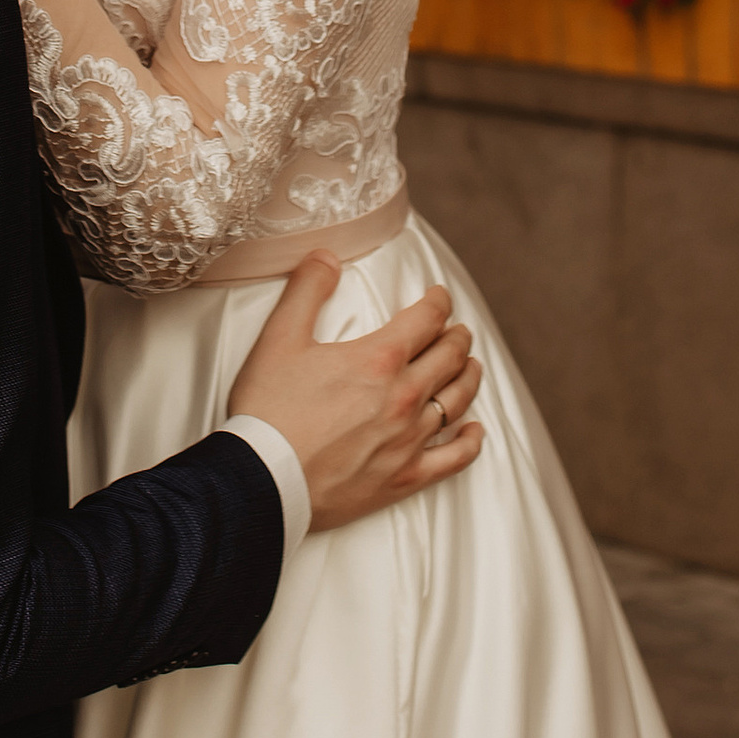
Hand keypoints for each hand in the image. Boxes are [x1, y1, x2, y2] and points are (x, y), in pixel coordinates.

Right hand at [229, 260, 482, 530]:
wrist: (263, 481)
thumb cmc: (268, 410)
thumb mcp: (279, 338)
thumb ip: (306, 289)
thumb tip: (327, 256)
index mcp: (378, 359)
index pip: (427, 319)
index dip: (438, 302)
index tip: (440, 296)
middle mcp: (404, 397)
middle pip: (449, 357)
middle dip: (457, 337)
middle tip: (458, 330)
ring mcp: (408, 440)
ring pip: (457, 401)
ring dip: (468, 377)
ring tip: (471, 366)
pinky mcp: (404, 478)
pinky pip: (453, 458)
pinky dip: (470, 442)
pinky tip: (476, 431)